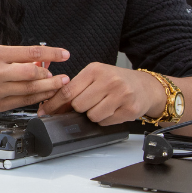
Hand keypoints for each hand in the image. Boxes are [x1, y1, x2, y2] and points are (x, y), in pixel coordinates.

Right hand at [0, 45, 70, 110]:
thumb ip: (20, 57)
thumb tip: (45, 61)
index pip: (29, 53)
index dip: (50, 54)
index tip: (64, 55)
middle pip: (30, 74)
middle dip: (50, 75)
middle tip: (63, 76)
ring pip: (30, 90)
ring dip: (48, 88)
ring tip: (59, 85)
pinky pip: (24, 102)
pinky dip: (38, 97)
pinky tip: (46, 93)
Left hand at [37, 62, 166, 124]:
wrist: (146, 86)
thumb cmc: (117, 80)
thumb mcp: (95, 76)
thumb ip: (76, 87)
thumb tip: (51, 104)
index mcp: (95, 70)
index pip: (68, 90)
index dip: (54, 103)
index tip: (45, 111)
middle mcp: (109, 80)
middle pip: (79, 105)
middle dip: (79, 108)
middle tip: (89, 103)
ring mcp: (121, 95)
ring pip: (92, 116)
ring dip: (93, 115)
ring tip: (102, 105)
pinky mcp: (130, 109)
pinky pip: (106, 122)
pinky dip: (105, 119)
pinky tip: (112, 110)